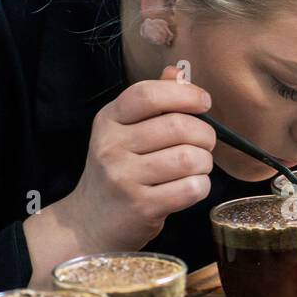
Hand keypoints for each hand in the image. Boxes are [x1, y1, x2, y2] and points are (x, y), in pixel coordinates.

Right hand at [24, 65, 214, 285]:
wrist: (90, 223)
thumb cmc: (118, 172)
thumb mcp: (124, 132)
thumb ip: (152, 103)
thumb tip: (179, 73)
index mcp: (109, 121)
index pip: (148, 94)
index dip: (185, 95)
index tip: (204, 102)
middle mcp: (112, 147)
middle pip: (177, 126)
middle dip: (205, 134)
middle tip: (206, 143)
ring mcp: (124, 178)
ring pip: (188, 158)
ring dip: (205, 162)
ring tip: (198, 166)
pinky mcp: (141, 207)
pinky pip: (190, 189)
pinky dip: (201, 186)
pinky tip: (193, 186)